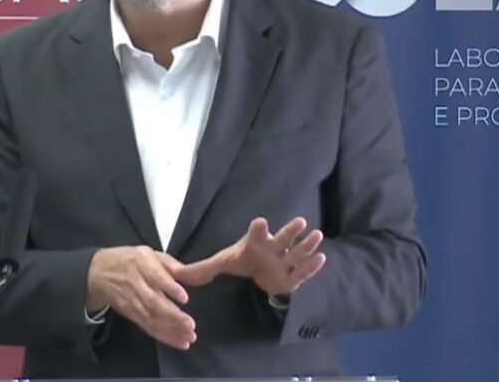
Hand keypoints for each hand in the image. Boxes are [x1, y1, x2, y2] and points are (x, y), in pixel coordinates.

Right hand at [86, 246, 196, 349]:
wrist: (98, 272)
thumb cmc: (131, 261)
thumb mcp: (151, 254)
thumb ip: (173, 265)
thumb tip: (195, 274)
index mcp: (142, 262)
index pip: (156, 276)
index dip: (169, 287)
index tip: (184, 298)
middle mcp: (135, 282)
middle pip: (153, 301)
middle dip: (172, 315)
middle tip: (190, 324)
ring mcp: (131, 300)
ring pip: (151, 318)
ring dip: (170, 330)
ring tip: (189, 337)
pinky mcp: (130, 314)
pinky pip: (148, 327)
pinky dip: (164, 336)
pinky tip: (180, 342)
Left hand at [174, 217, 325, 297]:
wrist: (260, 271)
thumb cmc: (243, 261)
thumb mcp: (221, 263)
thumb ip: (201, 268)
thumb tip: (175, 272)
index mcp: (254, 243)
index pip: (255, 234)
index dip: (258, 229)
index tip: (259, 222)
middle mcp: (272, 249)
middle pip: (281, 239)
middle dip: (290, 232)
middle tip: (301, 221)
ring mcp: (284, 261)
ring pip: (296, 252)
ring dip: (307, 244)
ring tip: (317, 235)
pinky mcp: (292, 276)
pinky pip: (303, 271)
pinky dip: (312, 266)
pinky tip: (322, 258)